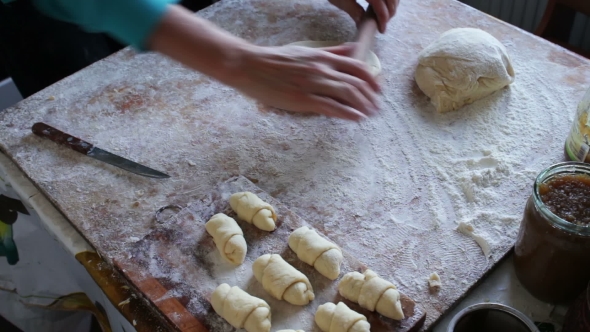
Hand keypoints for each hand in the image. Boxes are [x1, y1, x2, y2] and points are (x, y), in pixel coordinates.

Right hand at [228, 43, 380, 120]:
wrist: (249, 66)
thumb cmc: (274, 60)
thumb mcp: (305, 51)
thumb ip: (331, 52)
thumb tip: (351, 49)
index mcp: (322, 57)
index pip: (357, 66)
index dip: (372, 79)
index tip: (378, 90)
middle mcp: (321, 69)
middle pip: (357, 82)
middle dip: (371, 96)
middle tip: (377, 108)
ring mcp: (313, 84)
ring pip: (348, 93)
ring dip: (363, 106)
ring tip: (370, 115)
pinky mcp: (302, 99)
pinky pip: (331, 106)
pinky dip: (347, 113)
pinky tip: (356, 119)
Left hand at [329, 0, 399, 32]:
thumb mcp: (341, 0)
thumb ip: (354, 11)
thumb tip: (363, 24)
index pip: (380, 5)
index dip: (383, 19)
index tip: (382, 29)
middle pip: (391, 0)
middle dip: (390, 13)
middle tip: (383, 23)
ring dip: (392, 5)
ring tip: (384, 14)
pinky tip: (384, 4)